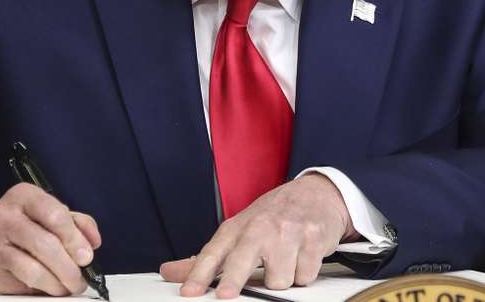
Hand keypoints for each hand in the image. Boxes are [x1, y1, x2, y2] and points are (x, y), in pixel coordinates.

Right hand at [0, 184, 101, 295]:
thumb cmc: (18, 227)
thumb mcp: (45, 214)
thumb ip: (75, 222)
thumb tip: (93, 240)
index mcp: (24, 196)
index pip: (55, 214)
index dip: (75, 238)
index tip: (87, 256)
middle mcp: (6, 215)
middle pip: (47, 243)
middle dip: (69, 266)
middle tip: (80, 278)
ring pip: (34, 268)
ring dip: (58, 283)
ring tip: (68, 286)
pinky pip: (23, 280)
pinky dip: (43, 288)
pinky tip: (51, 287)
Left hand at [160, 173, 356, 298]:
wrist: (315, 194)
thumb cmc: (273, 215)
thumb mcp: (237, 230)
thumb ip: (206, 257)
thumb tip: (170, 272)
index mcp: (237, 228)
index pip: (213, 253)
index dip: (198, 274)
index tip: (189, 291)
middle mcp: (260, 229)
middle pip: (242, 260)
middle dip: (233, 281)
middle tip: (225, 295)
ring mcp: (288, 233)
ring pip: (279, 279)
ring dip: (282, 279)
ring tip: (283, 263)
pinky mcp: (313, 240)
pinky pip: (305, 276)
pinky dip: (304, 273)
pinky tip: (301, 257)